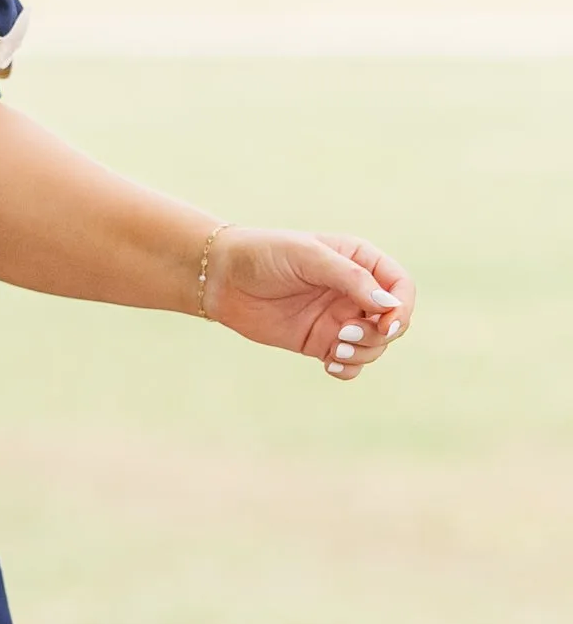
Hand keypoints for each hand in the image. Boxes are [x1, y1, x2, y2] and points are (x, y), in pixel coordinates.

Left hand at [203, 227, 414, 380]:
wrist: (223, 278)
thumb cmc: (266, 254)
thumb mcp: (310, 257)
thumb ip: (350, 278)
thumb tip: (387, 306)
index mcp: (360, 261)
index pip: (401, 287)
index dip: (402, 308)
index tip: (385, 323)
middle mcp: (355, 292)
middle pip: (393, 321)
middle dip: (380, 334)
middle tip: (345, 334)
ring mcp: (339, 319)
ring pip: (374, 346)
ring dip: (364, 354)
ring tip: (334, 351)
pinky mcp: (319, 342)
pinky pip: (350, 364)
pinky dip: (349, 369)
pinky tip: (330, 365)